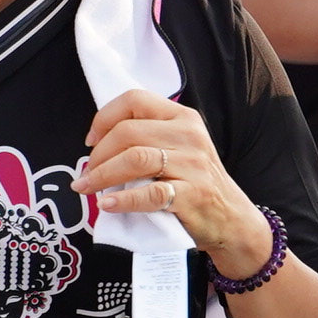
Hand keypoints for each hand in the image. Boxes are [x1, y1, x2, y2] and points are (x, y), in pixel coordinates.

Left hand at [75, 90, 268, 267]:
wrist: (230, 218)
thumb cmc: (195, 182)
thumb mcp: (180, 147)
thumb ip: (147, 137)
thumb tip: (96, 145)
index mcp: (183, 117)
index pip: (134, 100)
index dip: (104, 118)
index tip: (90, 141)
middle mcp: (189, 135)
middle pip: (128, 131)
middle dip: (98, 154)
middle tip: (86, 175)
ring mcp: (193, 164)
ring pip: (135, 158)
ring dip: (102, 175)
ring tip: (88, 189)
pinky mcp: (193, 194)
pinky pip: (150, 193)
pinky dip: (123, 199)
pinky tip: (109, 204)